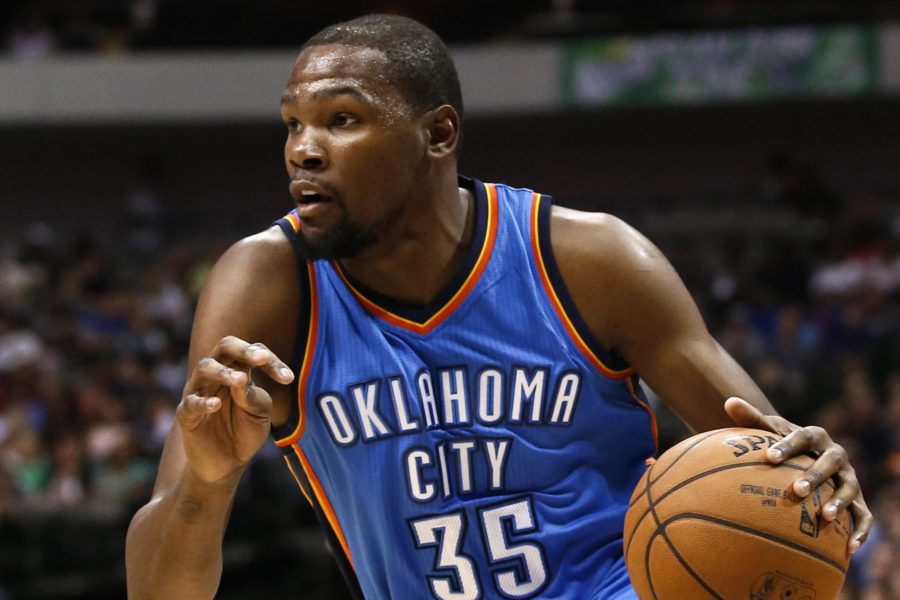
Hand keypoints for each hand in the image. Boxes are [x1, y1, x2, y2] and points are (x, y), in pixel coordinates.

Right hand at [176, 336, 293, 484]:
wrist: (227, 463)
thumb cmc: (245, 431)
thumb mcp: (259, 413)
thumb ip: (254, 397)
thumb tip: (243, 380)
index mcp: (239, 370)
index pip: (253, 353)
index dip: (271, 362)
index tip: (288, 379)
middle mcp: (217, 375)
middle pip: (224, 347)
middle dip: (243, 350)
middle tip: (260, 358)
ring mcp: (199, 392)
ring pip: (204, 368)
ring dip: (223, 372)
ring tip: (240, 379)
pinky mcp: (186, 415)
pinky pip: (190, 403)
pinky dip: (202, 402)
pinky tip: (216, 404)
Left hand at [724, 396, 872, 554]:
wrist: (806, 456)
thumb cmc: (783, 445)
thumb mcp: (769, 430)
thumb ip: (751, 418)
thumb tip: (729, 402)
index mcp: (815, 436)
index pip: (803, 437)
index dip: (788, 446)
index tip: (769, 458)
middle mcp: (836, 456)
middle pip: (831, 462)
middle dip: (815, 475)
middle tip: (797, 490)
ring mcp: (849, 478)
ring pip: (850, 488)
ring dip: (840, 502)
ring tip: (824, 517)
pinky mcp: (857, 500)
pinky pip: (863, 516)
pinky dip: (861, 531)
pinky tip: (850, 549)